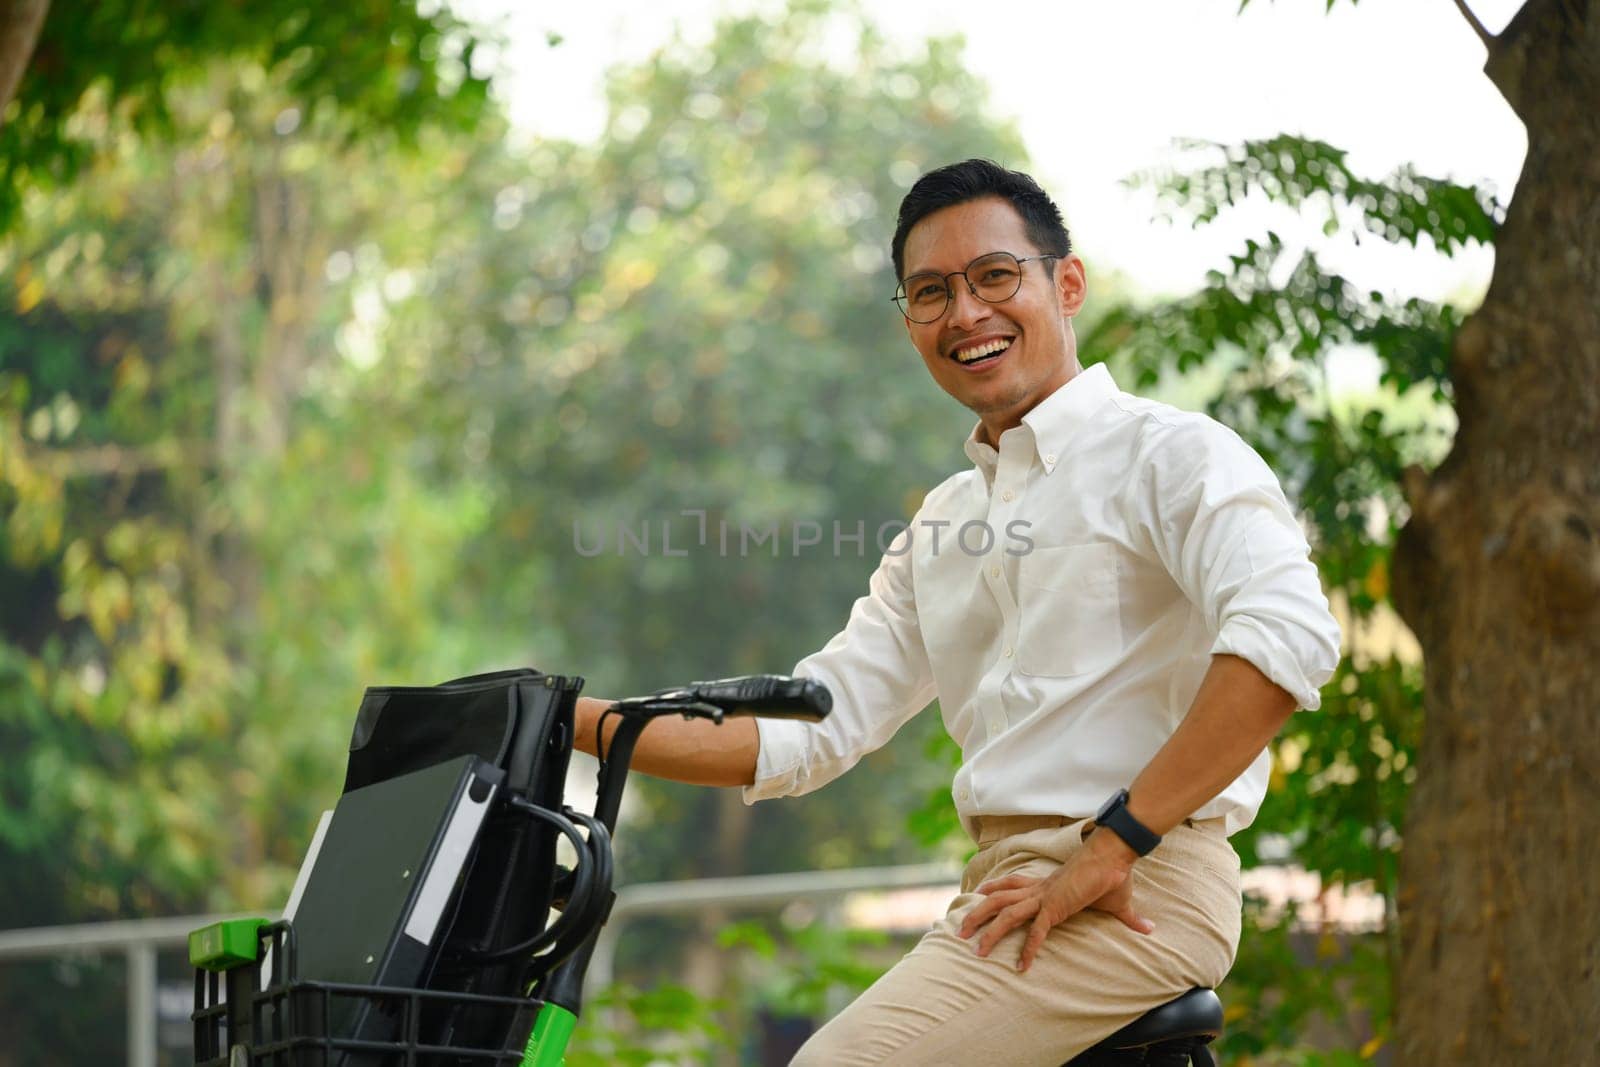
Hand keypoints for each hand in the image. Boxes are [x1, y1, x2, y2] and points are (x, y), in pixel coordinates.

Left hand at [957, 829, 1153, 972]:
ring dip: (989, 930)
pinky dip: (1029, 948)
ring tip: (975, 950)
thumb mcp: (1116, 902)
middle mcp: (1039, 889)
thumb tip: (1150, 928)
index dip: (995, 888)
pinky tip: (1022, 966)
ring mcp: (1045, 897)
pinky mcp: (1056, 907)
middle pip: (999, 898)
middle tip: (960, 930)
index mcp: (1047, 884)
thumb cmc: (1113, 875)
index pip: (1013, 884)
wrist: (1114, 857)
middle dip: (978, 914)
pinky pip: (1037, 930)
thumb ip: (1127, 918)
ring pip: (1007, 912)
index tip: (979, 894)